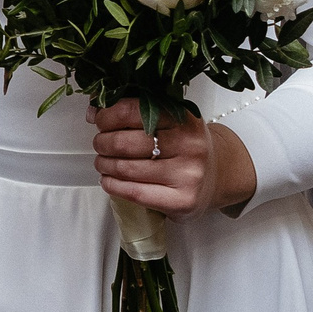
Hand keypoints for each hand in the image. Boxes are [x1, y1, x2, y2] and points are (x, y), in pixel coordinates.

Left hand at [91, 100, 256, 218]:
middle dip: (102, 143)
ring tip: (103, 162)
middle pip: (123, 142)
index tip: (98, 119)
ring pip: (125, 168)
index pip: (131, 111)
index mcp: (184, 118)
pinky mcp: (182, 200)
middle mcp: (189, 145)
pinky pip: (134, 193)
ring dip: (104, 165)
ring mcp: (188, 174)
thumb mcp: (171, 121)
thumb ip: (138, 112)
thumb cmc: (185, 146)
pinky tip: (108, 180)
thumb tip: (94, 110)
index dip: (106, 116)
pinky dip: (112, 185)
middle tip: (100, 144)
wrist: (219, 176)